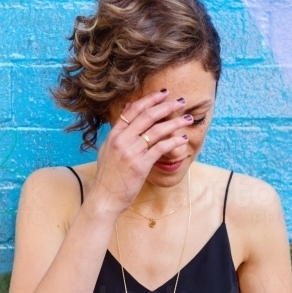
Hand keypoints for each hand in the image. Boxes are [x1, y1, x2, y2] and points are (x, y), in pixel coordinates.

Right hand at [86, 89, 191, 215]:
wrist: (104, 198)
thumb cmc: (108, 176)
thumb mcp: (108, 150)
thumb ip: (118, 131)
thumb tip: (127, 109)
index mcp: (113, 135)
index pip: (132, 110)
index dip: (149, 100)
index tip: (163, 94)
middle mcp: (122, 140)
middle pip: (147, 116)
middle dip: (166, 106)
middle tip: (180, 101)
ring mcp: (131, 152)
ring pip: (157, 130)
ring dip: (175, 122)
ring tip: (187, 119)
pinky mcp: (141, 165)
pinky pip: (161, 147)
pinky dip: (174, 141)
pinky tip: (183, 139)